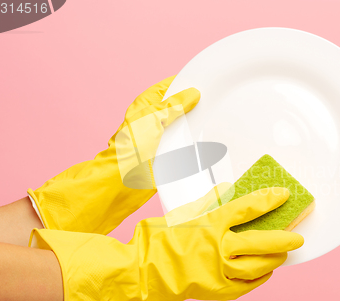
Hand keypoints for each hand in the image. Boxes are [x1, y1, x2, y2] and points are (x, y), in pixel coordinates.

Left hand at [28, 76, 199, 234]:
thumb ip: (174, 105)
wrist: (125, 179)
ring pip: (183, 125)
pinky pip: (184, 142)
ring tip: (214, 118)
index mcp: (147, 103)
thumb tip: (192, 93)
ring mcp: (162, 135)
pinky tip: (207, 138)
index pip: (169, 86)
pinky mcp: (169, 151)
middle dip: (193, 105)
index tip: (204, 83)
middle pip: (178, 106)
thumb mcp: (153, 118)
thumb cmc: (131, 147)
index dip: (184, 83)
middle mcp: (154, 117)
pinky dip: (194, 141)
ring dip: (195, 124)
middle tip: (213, 101)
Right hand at [30, 186, 303, 300]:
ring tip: (285, 253)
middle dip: (284, 237)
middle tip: (298, 235)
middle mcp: (219, 247)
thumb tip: (226, 188)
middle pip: (261, 241)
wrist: (140, 270)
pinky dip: (260, 277)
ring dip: (275, 258)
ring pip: (259, 266)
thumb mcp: (182, 213)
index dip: (268, 200)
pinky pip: (247, 285)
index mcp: (210, 224)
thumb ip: (208, 201)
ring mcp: (220, 271)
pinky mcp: (217, 290)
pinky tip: (267, 272)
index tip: (284, 195)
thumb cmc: (157, 239)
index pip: (247, 208)